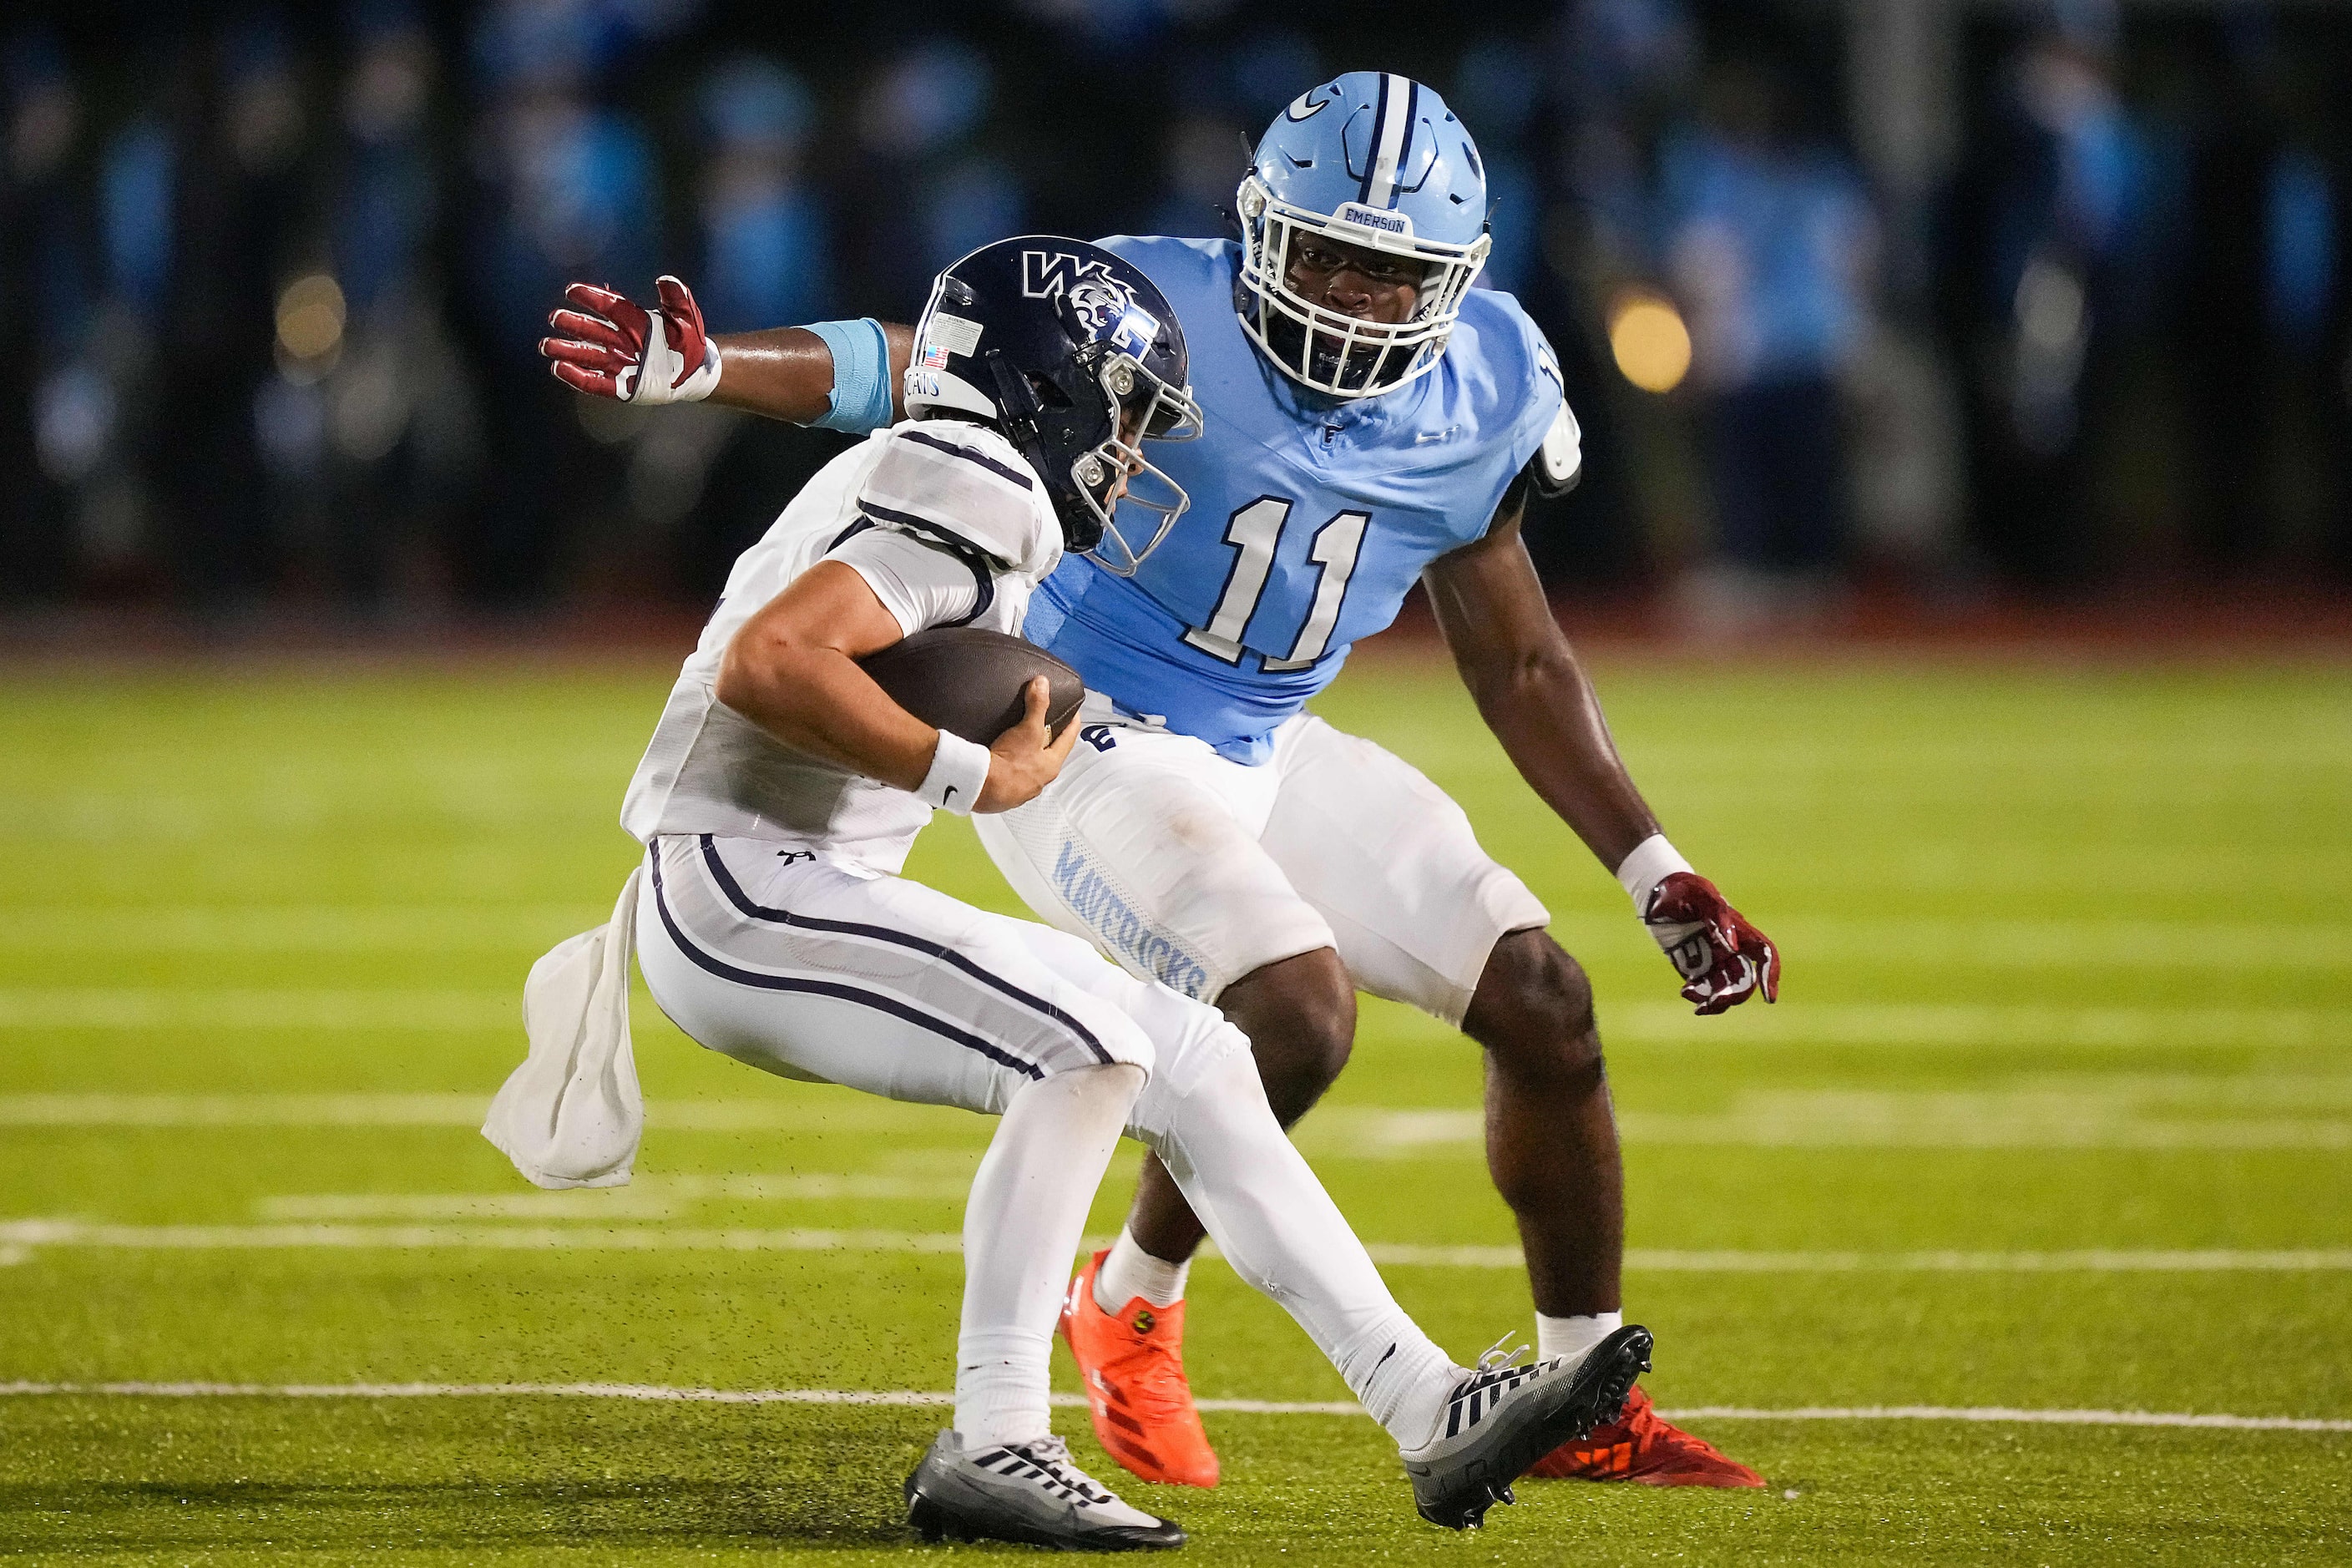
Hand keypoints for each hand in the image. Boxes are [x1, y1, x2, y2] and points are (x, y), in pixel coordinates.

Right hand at [540, 276, 719, 403]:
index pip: (609, 307)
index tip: (572, 290)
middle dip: (573, 324)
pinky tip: (560, 369)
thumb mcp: (687, 317)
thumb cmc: (690, 342)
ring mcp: (621, 364)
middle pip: (593, 331)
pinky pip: (597, 382)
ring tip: (547, 346)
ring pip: (589, 356)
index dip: (592, 298)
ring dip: (568, 351)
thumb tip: (666, 280)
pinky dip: (579, 377)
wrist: (698, 371)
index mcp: (634, 322)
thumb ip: (677, 299)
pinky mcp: (622, 387)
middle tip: (554, 318)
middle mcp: (622, 341)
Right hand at [975, 677, 1079, 812]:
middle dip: (1048, 741)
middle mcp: (1040, 781)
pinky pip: (1011, 779)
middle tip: (1045, 726)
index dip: (1073, 724)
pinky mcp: (1005, 796)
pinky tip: (1001, 762)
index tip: (1074, 714)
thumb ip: (1037, 705)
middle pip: (1049, 756)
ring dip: (1028, 757)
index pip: (1068, 740)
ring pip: (1030, 770)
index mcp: (1051, 765)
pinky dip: (1009, 770)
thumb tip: (1042, 683)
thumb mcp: (1027, 730)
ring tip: (1019, 743)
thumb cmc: (1009, 763)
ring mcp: (1022, 791)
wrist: (981, 788)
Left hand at [1642, 871, 1778, 1015]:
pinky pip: (1704, 989)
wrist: (1655, 891)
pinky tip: (1686, 991)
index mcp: (1737, 929)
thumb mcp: (1697, 894)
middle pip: (1744, 979)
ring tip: (1690, 994)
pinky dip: (1699, 996)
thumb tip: (1733, 945)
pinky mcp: (1693, 967)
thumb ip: (1717, 915)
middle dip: (1734, 994)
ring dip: (1715, 1000)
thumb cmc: (1681, 889)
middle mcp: (1729, 947)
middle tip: (1714, 1001)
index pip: (1763, 953)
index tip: (1768, 997)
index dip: (1770, 973)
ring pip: (1724, 989)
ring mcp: (1712, 959)